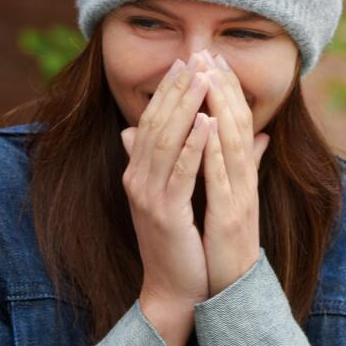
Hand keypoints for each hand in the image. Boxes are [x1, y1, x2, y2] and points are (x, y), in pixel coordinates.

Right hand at [120, 51, 213, 309]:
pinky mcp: (165, 214)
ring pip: (166, 140)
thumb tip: (203, 123)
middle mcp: (137, 179)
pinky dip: (194, 144)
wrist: (175, 287)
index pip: (152, 121)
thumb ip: (187, 157)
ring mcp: (147, 196)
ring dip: (186, 107)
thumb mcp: (180, 192)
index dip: (168, 91)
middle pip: (156, 123)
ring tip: (203, 78)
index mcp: (139, 172)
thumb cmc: (180, 240)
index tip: (186, 62)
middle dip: (176, 89)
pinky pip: (180, 172)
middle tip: (193, 58)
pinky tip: (208, 122)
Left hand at [200, 54, 269, 296]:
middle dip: (223, 87)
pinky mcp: (230, 217)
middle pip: (238, 124)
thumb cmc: (223, 244)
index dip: (226, 90)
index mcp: (241, 176)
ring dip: (221, 107)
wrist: (229, 289)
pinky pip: (222, 177)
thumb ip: (235, 166)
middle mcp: (244, 181)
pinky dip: (215, 149)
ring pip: (234, 144)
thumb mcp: (227, 199)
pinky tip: (207, 125)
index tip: (213, 59)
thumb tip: (249, 137)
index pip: (236, 123)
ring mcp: (240, 197)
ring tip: (209, 76)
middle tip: (211, 53)